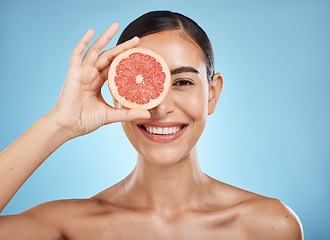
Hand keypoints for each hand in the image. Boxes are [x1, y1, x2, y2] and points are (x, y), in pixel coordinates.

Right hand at [47, 23, 149, 138]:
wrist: (68, 126)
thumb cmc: (86, 120)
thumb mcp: (111, 115)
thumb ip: (128, 113)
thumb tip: (148, 115)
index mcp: (99, 82)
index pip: (115, 66)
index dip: (126, 60)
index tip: (140, 55)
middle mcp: (91, 75)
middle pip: (108, 55)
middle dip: (122, 46)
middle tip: (137, 39)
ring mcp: (82, 72)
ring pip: (95, 50)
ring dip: (105, 37)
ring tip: (116, 25)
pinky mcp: (73, 72)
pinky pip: (77, 54)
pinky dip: (83, 42)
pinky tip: (91, 32)